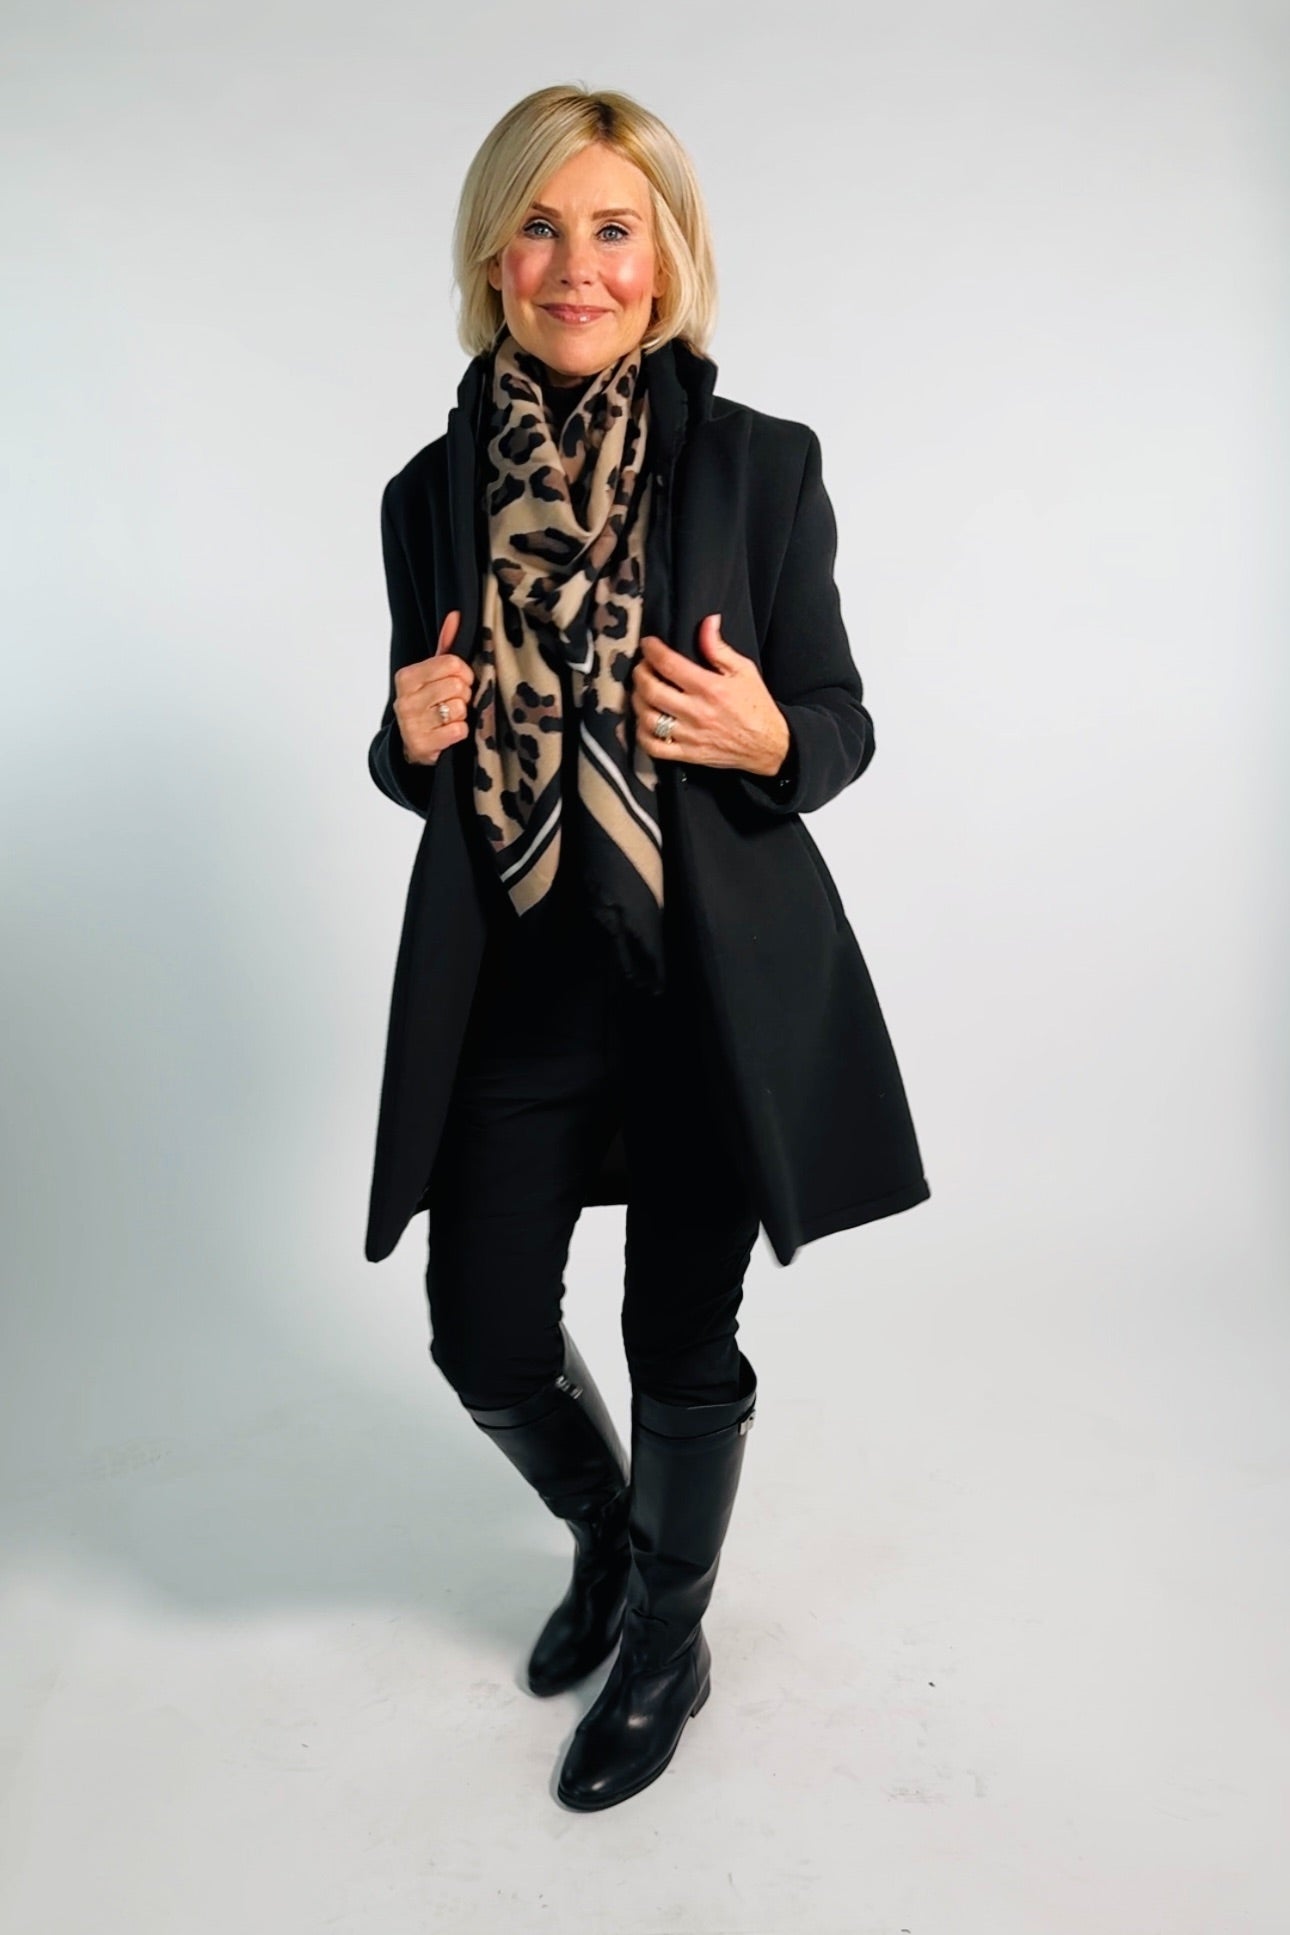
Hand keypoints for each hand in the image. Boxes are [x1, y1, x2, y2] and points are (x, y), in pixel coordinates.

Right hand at [393, 610, 475, 765]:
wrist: (411, 744)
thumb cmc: (427, 704)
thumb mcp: (433, 674)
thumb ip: (446, 647)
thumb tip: (456, 615)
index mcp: (407, 676)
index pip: (452, 663)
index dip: (465, 673)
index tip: (462, 681)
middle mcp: (405, 699)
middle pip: (457, 686)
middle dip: (464, 695)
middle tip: (456, 701)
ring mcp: (411, 724)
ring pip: (459, 709)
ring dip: (462, 714)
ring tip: (450, 717)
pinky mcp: (422, 745)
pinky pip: (458, 731)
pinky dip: (460, 732)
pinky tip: (449, 732)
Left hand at [629, 614, 790, 775]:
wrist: (768, 745)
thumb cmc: (756, 706)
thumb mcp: (744, 670)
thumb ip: (719, 648)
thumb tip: (708, 622)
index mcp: (710, 688)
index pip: (669, 664)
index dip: (652, 650)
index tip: (648, 644)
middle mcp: (696, 712)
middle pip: (652, 690)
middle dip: (640, 673)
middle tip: (643, 666)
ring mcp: (689, 735)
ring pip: (647, 718)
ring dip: (638, 701)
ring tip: (642, 691)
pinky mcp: (687, 754)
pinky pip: (653, 747)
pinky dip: (641, 734)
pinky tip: (645, 721)